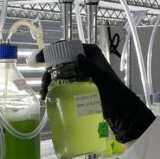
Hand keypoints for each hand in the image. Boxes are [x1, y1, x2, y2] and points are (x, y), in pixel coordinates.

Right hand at [38, 43, 154, 143]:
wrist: (121, 111)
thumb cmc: (114, 93)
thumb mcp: (102, 79)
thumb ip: (91, 68)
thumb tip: (77, 57)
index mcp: (90, 53)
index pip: (66, 47)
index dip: (50, 52)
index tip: (38, 61)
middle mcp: (84, 60)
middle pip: (59, 61)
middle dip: (48, 73)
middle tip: (44, 88)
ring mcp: (81, 72)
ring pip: (59, 73)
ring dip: (50, 82)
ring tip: (45, 96)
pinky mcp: (79, 85)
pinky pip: (63, 83)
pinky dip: (55, 88)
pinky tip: (49, 97)